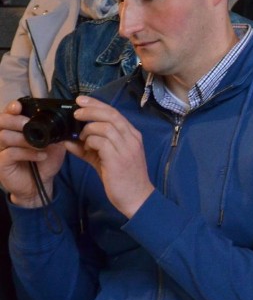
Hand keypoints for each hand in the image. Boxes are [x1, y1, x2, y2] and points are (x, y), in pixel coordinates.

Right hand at [0, 99, 65, 206]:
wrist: (41, 184)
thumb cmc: (44, 161)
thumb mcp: (54, 145)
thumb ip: (54, 132)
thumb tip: (61, 121)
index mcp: (16, 128)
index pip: (9, 113)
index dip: (12, 108)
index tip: (18, 106)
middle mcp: (4, 136)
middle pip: (1, 121)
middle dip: (15, 120)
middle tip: (28, 124)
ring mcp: (1, 150)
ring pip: (4, 136)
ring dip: (24, 139)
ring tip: (41, 145)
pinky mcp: (1, 163)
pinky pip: (10, 153)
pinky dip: (27, 153)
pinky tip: (41, 155)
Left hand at [63, 96, 154, 217]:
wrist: (136, 198)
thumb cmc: (123, 179)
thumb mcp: (105, 159)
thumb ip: (89, 148)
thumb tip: (68, 140)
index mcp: (132, 136)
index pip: (114, 113)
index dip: (97, 104)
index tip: (81, 100)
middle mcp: (132, 139)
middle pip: (111, 115)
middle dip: (91, 110)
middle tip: (76, 112)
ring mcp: (126, 148)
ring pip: (105, 127)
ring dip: (89, 130)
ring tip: (82, 138)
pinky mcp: (119, 159)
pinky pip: (101, 142)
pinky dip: (90, 142)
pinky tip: (87, 148)